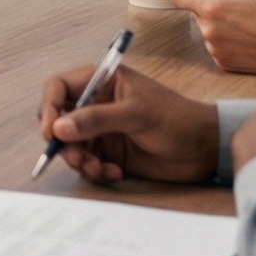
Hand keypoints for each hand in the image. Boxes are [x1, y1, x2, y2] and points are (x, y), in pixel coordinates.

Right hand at [35, 64, 219, 184]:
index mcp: (102, 82)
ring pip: (72, 146)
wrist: (205, 149)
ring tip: (99, 169)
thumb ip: (96, 119)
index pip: (59, 88)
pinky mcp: (110, 154)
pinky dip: (95, 171)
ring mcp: (102, 131)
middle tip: (77, 158)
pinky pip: (88, 164)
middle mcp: (97, 105)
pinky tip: (115, 173)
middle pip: (60, 120)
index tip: (51, 131)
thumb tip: (59, 128)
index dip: (49, 107)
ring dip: (80, 161)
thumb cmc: (176, 119)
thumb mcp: (136, 114)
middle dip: (64, 142)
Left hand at [170, 0, 255, 74]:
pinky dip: (226, 43)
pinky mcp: (223, 63)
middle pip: (196, 15)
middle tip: (234, 8)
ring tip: (244, 25)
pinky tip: (245, 39)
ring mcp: (214, 49)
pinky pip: (217, 48)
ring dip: (218, 27)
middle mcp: (207, 30)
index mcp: (209, 7)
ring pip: (207, 31)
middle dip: (209, 9)